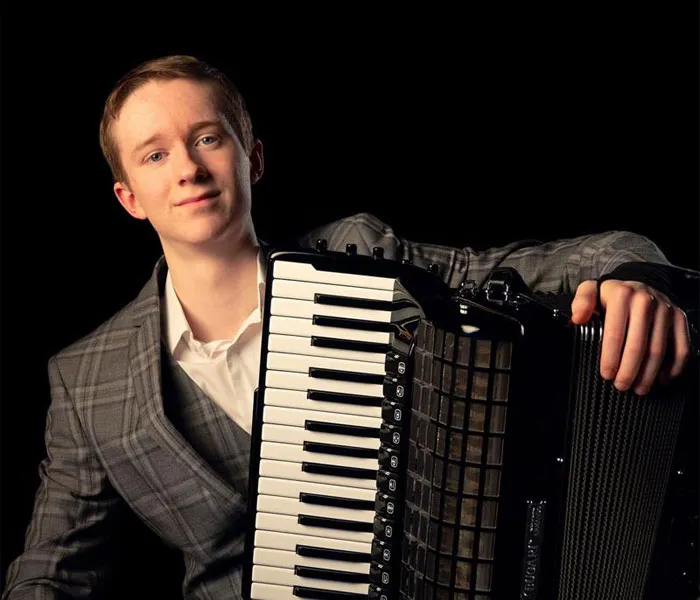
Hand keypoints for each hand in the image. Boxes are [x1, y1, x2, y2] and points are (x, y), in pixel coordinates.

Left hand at [570, 279, 689, 394]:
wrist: (640, 285)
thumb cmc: (612, 295)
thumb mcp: (590, 291)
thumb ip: (582, 303)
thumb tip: (577, 319)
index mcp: (621, 295)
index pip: (615, 333)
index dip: (611, 357)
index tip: (606, 374)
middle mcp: (645, 301)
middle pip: (638, 345)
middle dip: (629, 370)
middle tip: (621, 386)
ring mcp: (665, 310)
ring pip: (659, 350)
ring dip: (649, 373)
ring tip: (638, 388)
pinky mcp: (680, 318)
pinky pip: (681, 347)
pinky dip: (674, 367)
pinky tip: (662, 379)